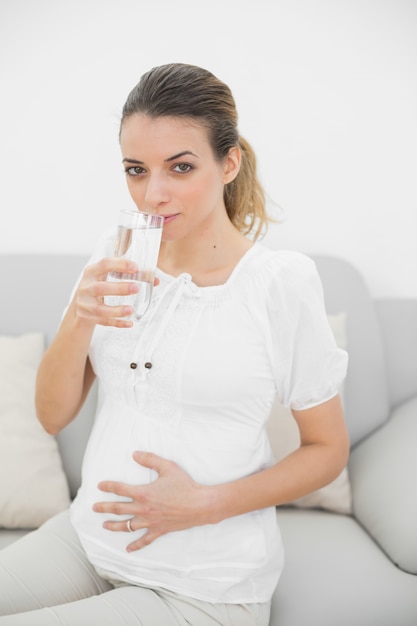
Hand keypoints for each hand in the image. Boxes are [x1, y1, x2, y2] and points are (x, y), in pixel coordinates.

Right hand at [74, 258, 157, 328]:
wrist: (80, 302)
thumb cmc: (99, 284)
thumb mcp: (108, 276)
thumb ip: (130, 275)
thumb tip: (154, 280)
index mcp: (92, 271)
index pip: (104, 264)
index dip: (120, 265)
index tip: (135, 267)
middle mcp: (86, 287)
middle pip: (100, 288)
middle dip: (119, 288)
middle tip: (136, 288)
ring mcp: (85, 304)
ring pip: (100, 309)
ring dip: (116, 310)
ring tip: (131, 310)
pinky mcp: (88, 317)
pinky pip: (103, 322)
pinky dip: (117, 323)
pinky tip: (129, 323)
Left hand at [93, 451, 211, 551]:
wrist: (200, 504)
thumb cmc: (185, 485)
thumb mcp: (167, 467)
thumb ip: (150, 460)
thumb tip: (135, 454)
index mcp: (144, 493)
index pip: (120, 489)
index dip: (108, 486)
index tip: (100, 486)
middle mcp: (143, 509)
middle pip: (118, 509)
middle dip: (104, 508)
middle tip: (94, 507)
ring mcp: (150, 522)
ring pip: (127, 526)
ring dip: (114, 525)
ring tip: (105, 525)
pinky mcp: (159, 530)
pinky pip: (144, 540)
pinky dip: (135, 545)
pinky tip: (128, 549)